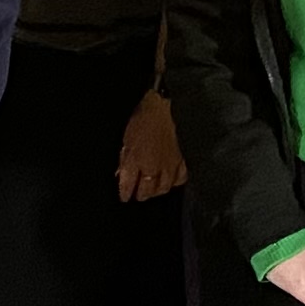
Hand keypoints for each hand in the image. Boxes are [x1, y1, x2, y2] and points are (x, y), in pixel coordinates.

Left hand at [115, 89, 186, 203]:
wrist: (166, 108)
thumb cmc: (144, 119)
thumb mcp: (126, 138)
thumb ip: (124, 158)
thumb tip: (121, 173)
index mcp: (135, 161)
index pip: (128, 185)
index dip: (125, 193)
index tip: (124, 197)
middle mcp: (152, 167)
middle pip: (147, 190)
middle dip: (141, 195)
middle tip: (138, 196)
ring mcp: (169, 166)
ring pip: (163, 188)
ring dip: (156, 191)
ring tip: (153, 191)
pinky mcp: (183, 161)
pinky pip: (180, 178)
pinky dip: (175, 182)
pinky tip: (171, 181)